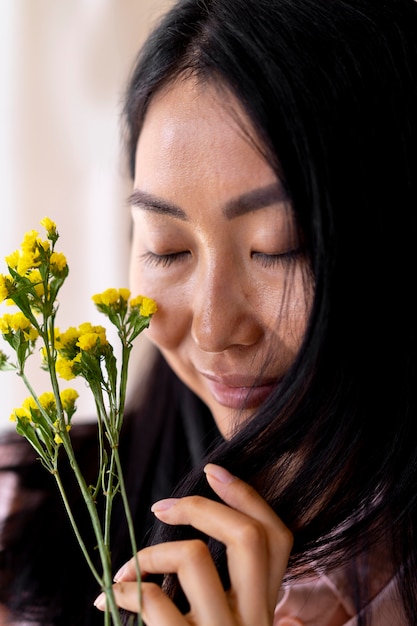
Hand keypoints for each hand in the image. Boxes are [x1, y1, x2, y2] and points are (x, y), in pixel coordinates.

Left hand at [94, 463, 292, 624]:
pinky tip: (111, 597)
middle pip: (247, 538)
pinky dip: (126, 589)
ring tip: (126, 570)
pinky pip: (154, 603)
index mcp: (265, 607)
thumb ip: (232, 593)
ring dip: (149, 554)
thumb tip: (202, 544)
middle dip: (201, 507)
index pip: (279, 539)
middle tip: (161, 506)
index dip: (249, 496)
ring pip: (194, 560)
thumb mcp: (233, 624)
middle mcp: (254, 621)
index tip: (214, 468)